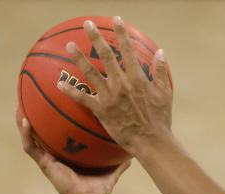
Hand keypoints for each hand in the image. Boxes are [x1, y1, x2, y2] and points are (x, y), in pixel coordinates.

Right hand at [16, 106, 129, 193]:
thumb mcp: (111, 171)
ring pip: (31, 138)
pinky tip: (25, 120)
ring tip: (19, 106)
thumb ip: (120, 162)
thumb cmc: (98, 190)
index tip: (56, 107)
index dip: (56, 123)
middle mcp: (55, 156)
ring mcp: (47, 160)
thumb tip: (132, 153)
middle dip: (36, 118)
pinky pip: (31, 147)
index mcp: (67, 156)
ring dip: (23, 122)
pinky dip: (26, 134)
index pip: (59, 136)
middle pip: (42, 133)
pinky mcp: (43, 164)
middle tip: (31, 101)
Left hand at [60, 16, 172, 154]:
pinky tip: (59, 83)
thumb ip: (161, 72)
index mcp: (138, 78)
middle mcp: (122, 83)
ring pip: (91, 72)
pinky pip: (83, 98)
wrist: (152, 142)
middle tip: (87, 24)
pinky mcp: (101, 110)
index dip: (122, 33)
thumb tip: (160, 52)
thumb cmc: (161, 119)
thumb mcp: (166, 93)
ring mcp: (110, 96)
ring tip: (69, 45)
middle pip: (106, 55)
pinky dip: (70, 91)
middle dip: (96, 37)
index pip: (129, 50)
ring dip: (79, 58)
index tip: (116, 20)